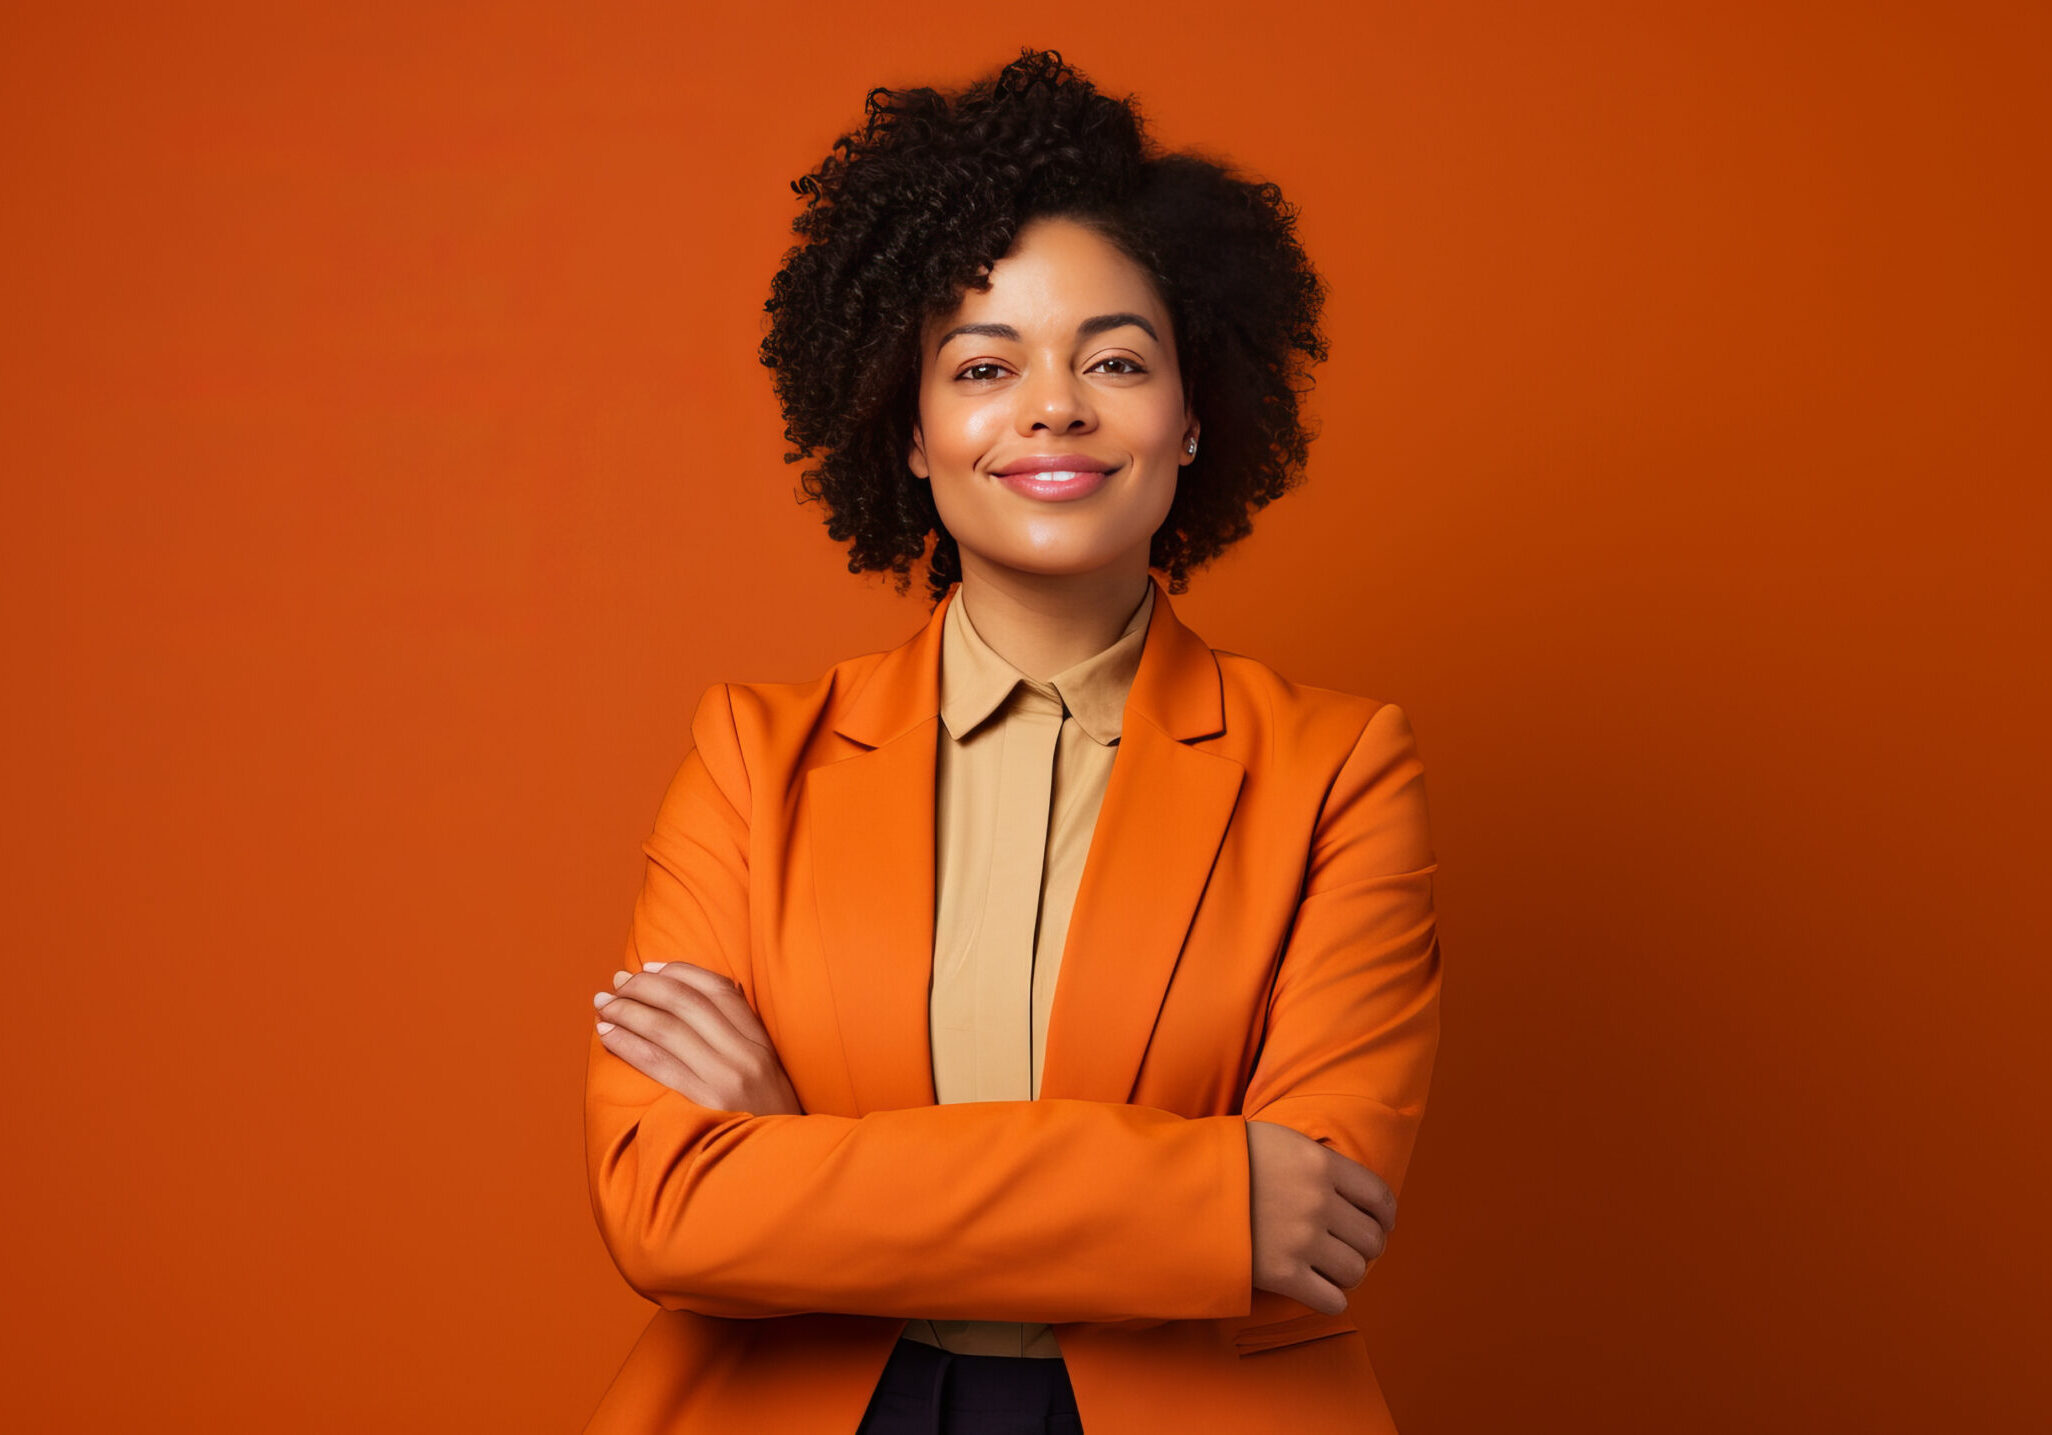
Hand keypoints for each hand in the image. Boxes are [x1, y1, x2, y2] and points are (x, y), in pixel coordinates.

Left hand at [594, 961, 803, 1115]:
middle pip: (687, 1002)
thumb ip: (744, 1036)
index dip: (678, 972)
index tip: (646, 968)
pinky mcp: (706, 1104)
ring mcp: (727, 1079)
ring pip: (667, 1028)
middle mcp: (746, 1054)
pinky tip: (606, 1034)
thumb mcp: (768, 1073)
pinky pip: (658, 1063)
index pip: (718, 989)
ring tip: (602, 1005)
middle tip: (615, 983)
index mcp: (761, 1042)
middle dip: (644, 987)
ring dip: (627, 1010)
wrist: (782, 1171)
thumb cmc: (766, 1122)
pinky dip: (627, 1043)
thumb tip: (720, 992)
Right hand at [1245, 1118, 1395, 1315]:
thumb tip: (1347, 1185)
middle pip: (1372, 1239)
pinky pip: (1332, 1300)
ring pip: (1355, 1271)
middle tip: (1348, 1247)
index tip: (1379, 1224)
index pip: (1379, 1197)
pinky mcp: (1283, 1274)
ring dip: (1348, 1273)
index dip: (1384, 1216)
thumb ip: (1317, 1161)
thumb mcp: (1278, 1141)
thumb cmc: (1227, 1160)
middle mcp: (1318, 1202)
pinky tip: (1318, 1288)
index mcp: (1321, 1164)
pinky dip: (1330, 1298)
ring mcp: (1302, 1240)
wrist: (1179, 1186)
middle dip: (1365, 1246)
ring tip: (1330, 1268)